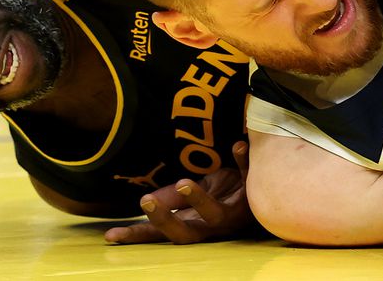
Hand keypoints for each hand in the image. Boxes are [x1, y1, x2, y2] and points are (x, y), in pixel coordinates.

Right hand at [104, 141, 252, 244]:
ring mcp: (235, 208)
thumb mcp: (197, 194)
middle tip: (146, 202)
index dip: (136, 236)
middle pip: (186, 233)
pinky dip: (244, 160)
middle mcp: (213, 222)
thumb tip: (145, 200)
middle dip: (165, 220)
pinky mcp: (254, 189)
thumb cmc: (228, 192)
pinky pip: (250, 175)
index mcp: (196, 222)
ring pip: (216, 213)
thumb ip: (173, 198)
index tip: (111, 235)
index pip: (161, 234)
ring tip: (183, 183)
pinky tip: (238, 145)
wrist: (271, 186)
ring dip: (199, 199)